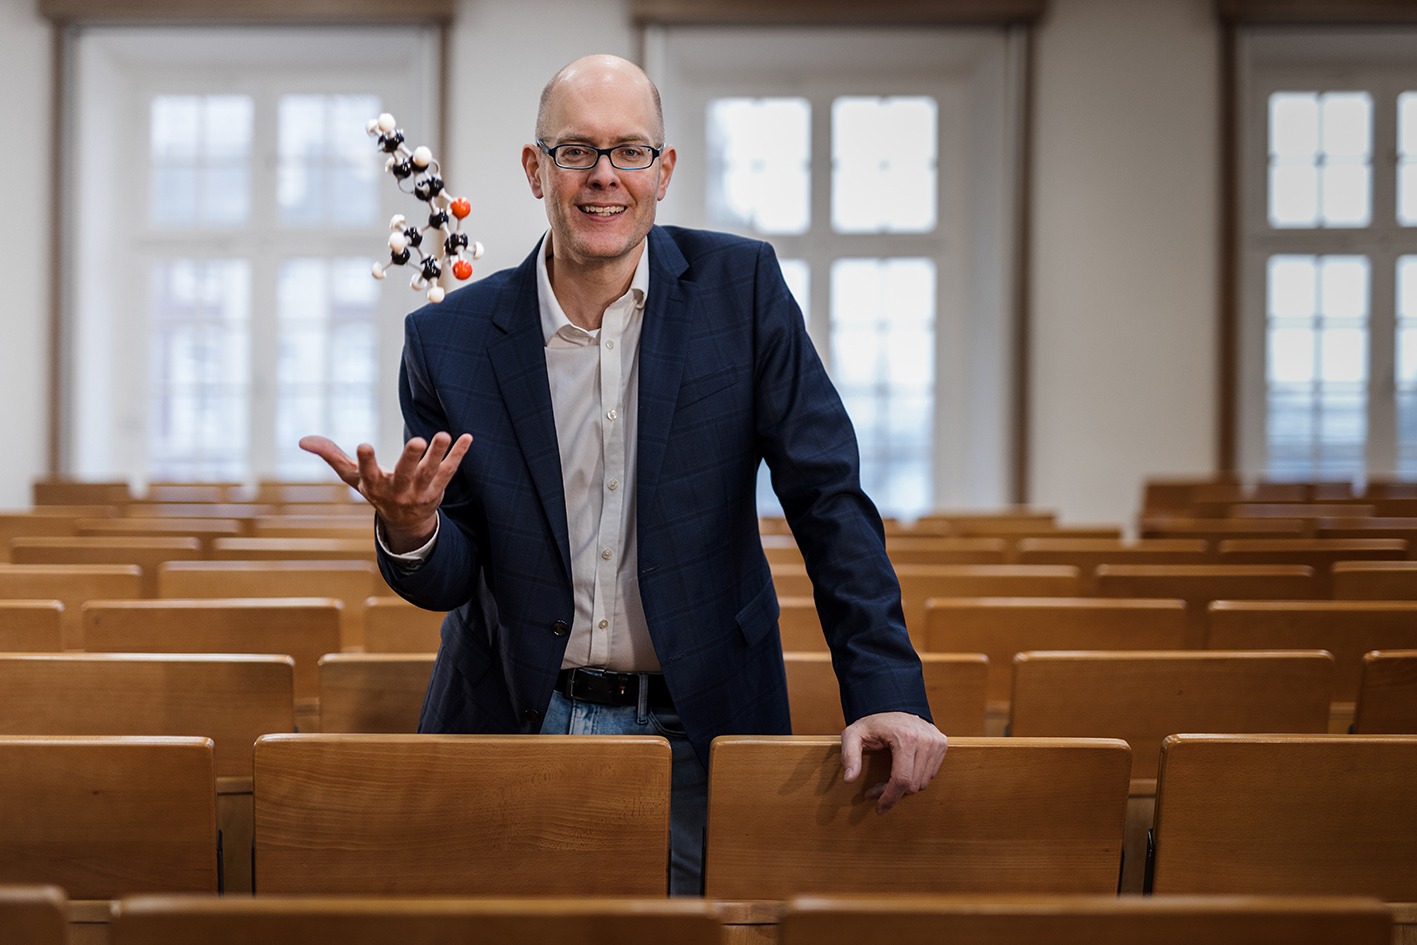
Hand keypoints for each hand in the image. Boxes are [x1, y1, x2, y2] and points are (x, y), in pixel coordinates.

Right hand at [299, 433, 471, 552]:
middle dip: (411, 458)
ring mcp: (420, 492)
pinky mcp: (438, 490)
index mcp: (374, 486)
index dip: (365, 461)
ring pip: (430, 473)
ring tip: (444, 435)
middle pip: (405, 475)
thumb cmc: (376, 490)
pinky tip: (467, 438)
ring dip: (438, 455)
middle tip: (417, 440)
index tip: (363, 445)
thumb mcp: (353, 477)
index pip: (368, 474)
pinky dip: (459, 455)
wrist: (405, 523)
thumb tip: (302, 439)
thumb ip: (331, 456)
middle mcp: (398, 491)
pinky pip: (450, 471)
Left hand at [840, 711, 948, 814]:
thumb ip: (849, 755)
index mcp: (905, 738)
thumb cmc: (872, 723)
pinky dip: (916, 778)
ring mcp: (936, 741)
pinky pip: (931, 774)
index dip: (890, 798)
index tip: (879, 808)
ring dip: (904, 787)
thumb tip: (849, 779)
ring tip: (888, 780)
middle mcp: (925, 739)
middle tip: (876, 790)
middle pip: (913, 785)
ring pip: (923, 783)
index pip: (902, 780)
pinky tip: (902, 771)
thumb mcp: (853, 735)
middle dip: (893, 793)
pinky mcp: (942, 744)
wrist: (893, 704)